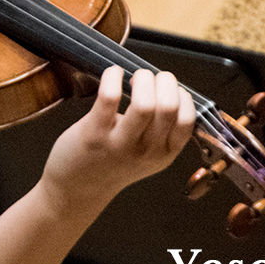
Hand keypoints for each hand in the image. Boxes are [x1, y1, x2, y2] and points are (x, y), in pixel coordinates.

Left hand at [43, 67, 194, 201]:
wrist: (77, 189)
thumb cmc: (112, 164)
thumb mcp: (148, 156)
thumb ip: (162, 132)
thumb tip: (169, 91)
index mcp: (164, 154)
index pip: (187, 120)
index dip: (181, 96)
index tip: (169, 88)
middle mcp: (146, 151)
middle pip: (169, 107)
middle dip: (164, 81)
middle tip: (150, 78)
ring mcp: (120, 144)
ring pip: (145, 104)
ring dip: (143, 79)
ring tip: (134, 78)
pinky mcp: (93, 134)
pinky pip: (109, 97)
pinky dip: (113, 77)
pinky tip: (112, 74)